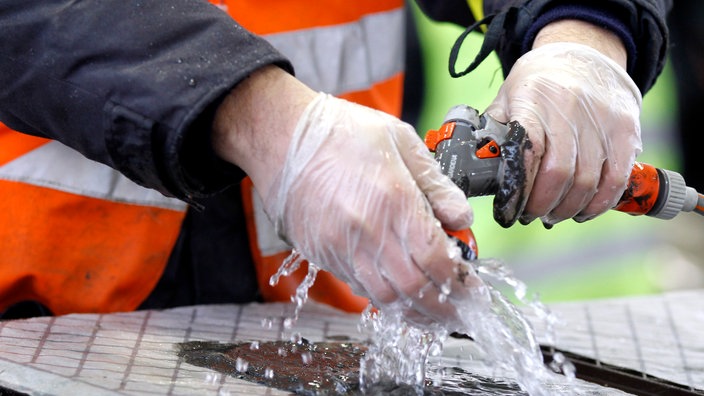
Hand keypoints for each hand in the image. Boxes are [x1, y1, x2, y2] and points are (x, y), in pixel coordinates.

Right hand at [213, 67, 477, 327]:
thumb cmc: (340, 131)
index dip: (461, 282)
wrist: (283, 137)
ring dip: (413, 310)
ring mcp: (341, 246)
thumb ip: (435, 183)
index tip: (472, 287)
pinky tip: (397, 292)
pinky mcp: (322, 253)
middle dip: (443, 308)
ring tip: (432, 312)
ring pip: (385, 297)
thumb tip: (461, 217)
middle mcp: (368, 231)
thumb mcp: (400, 139)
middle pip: (414, 289)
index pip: (437, 260)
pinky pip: (357, 286)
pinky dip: (383, 296)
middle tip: (459, 313)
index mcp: (395, 200)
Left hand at [486, 21, 641, 225]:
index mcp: (532, 102)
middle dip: (541, 205)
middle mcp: (569, 109)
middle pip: (558, 175)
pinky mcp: (626, 129)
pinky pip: (616, 178)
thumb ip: (492, 131)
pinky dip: (600, 203)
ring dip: (568, 208)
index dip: (518, 191)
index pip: (526, 155)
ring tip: (554, 215)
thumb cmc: (537, 84)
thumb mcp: (507, 98)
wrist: (584, 52)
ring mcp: (602, 120)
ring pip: (587, 182)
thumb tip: (472, 166)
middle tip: (531, 215)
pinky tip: (584, 210)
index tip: (509, 211)